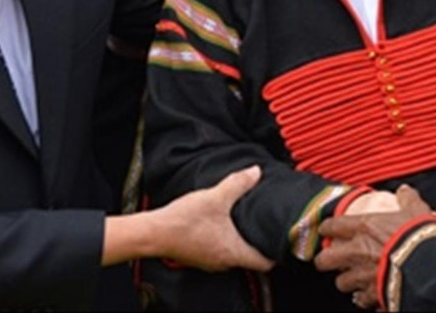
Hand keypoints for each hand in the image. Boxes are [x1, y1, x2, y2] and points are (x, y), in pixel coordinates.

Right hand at [153, 166, 273, 272]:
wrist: (153, 232)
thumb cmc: (183, 221)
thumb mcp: (216, 197)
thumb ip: (238, 184)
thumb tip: (255, 172)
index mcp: (233, 253)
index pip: (265, 263)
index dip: (276, 252)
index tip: (281, 240)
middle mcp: (223, 262)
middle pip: (250, 258)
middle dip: (259, 242)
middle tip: (266, 225)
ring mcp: (209, 261)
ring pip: (234, 254)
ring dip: (240, 240)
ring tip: (245, 222)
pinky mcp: (198, 256)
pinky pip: (219, 250)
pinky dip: (225, 239)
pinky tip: (222, 224)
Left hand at [315, 185, 434, 308]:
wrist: (427, 265)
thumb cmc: (418, 237)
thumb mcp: (416, 210)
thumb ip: (408, 199)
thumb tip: (405, 191)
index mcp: (364, 228)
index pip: (332, 226)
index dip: (327, 228)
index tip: (328, 229)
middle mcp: (357, 252)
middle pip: (325, 259)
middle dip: (326, 259)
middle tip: (331, 258)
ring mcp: (362, 275)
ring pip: (340, 282)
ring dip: (346, 280)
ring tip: (353, 278)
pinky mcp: (372, 294)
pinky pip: (359, 300)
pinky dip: (362, 298)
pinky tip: (368, 295)